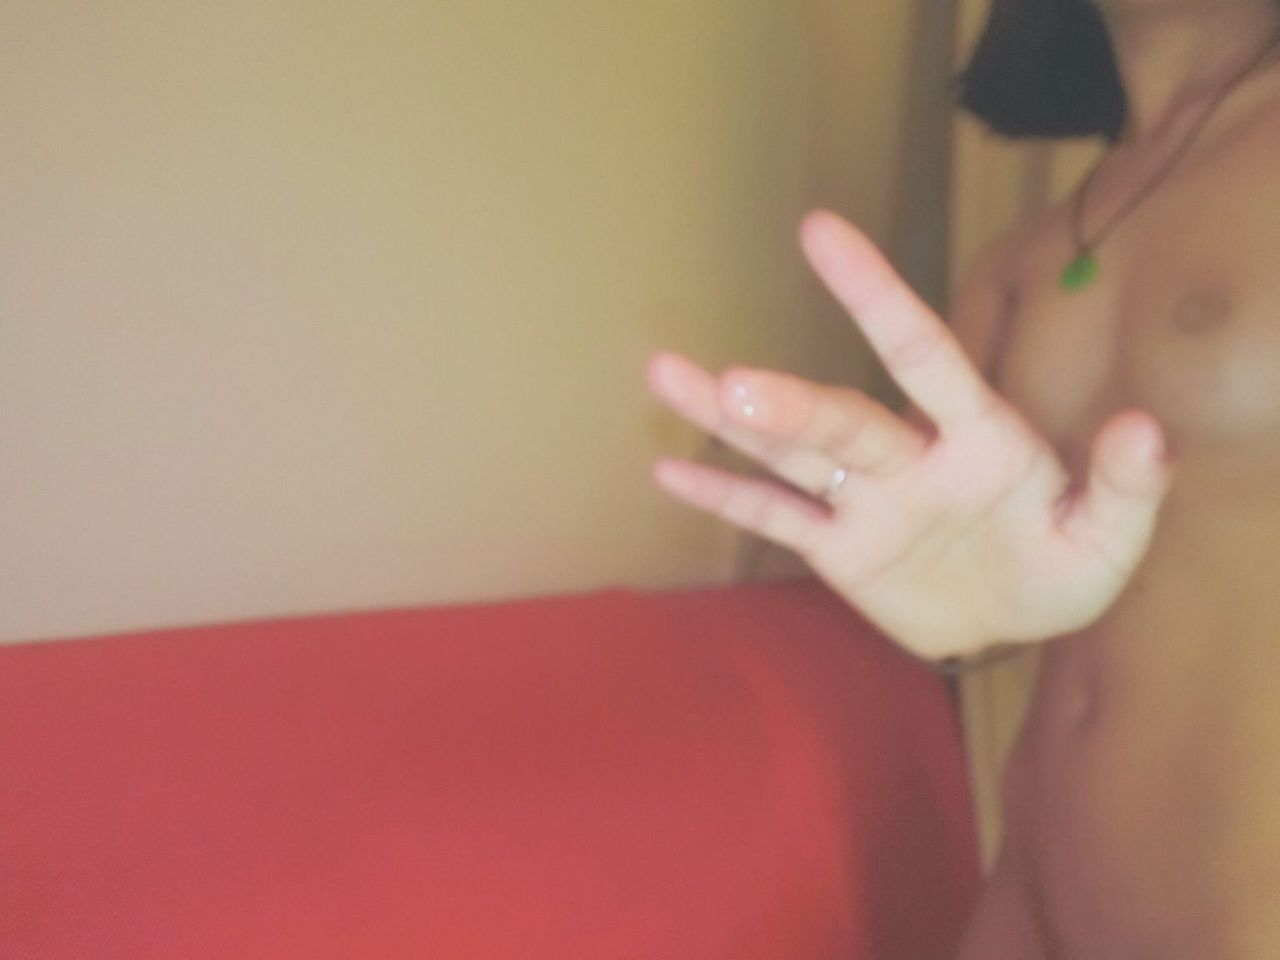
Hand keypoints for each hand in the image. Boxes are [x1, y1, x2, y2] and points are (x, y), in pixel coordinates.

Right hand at [647, 210, 1176, 660]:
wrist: (1008, 623)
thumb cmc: (1061, 569)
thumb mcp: (1110, 540)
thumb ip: (1126, 486)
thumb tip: (1144, 427)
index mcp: (977, 439)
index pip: (922, 355)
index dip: (875, 296)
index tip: (819, 232)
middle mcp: (909, 457)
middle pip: (842, 423)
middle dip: (789, 404)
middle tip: (729, 382)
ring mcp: (866, 502)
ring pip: (791, 457)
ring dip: (733, 423)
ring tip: (669, 375)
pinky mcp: (837, 549)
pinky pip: (775, 519)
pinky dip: (725, 496)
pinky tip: (669, 470)